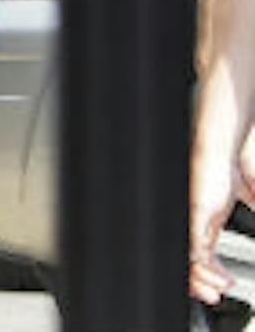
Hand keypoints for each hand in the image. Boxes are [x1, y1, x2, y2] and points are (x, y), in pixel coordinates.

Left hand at [192, 132, 240, 303]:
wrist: (221, 143)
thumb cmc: (230, 163)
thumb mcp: (250, 191)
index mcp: (207, 218)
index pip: (201, 253)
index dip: (208, 272)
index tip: (224, 285)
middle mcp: (195, 219)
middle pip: (190, 258)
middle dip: (201, 282)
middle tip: (215, 296)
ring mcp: (193, 216)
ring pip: (189, 257)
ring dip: (203, 277)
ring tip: (218, 288)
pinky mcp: (195, 212)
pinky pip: (191, 244)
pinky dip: (201, 263)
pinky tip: (212, 271)